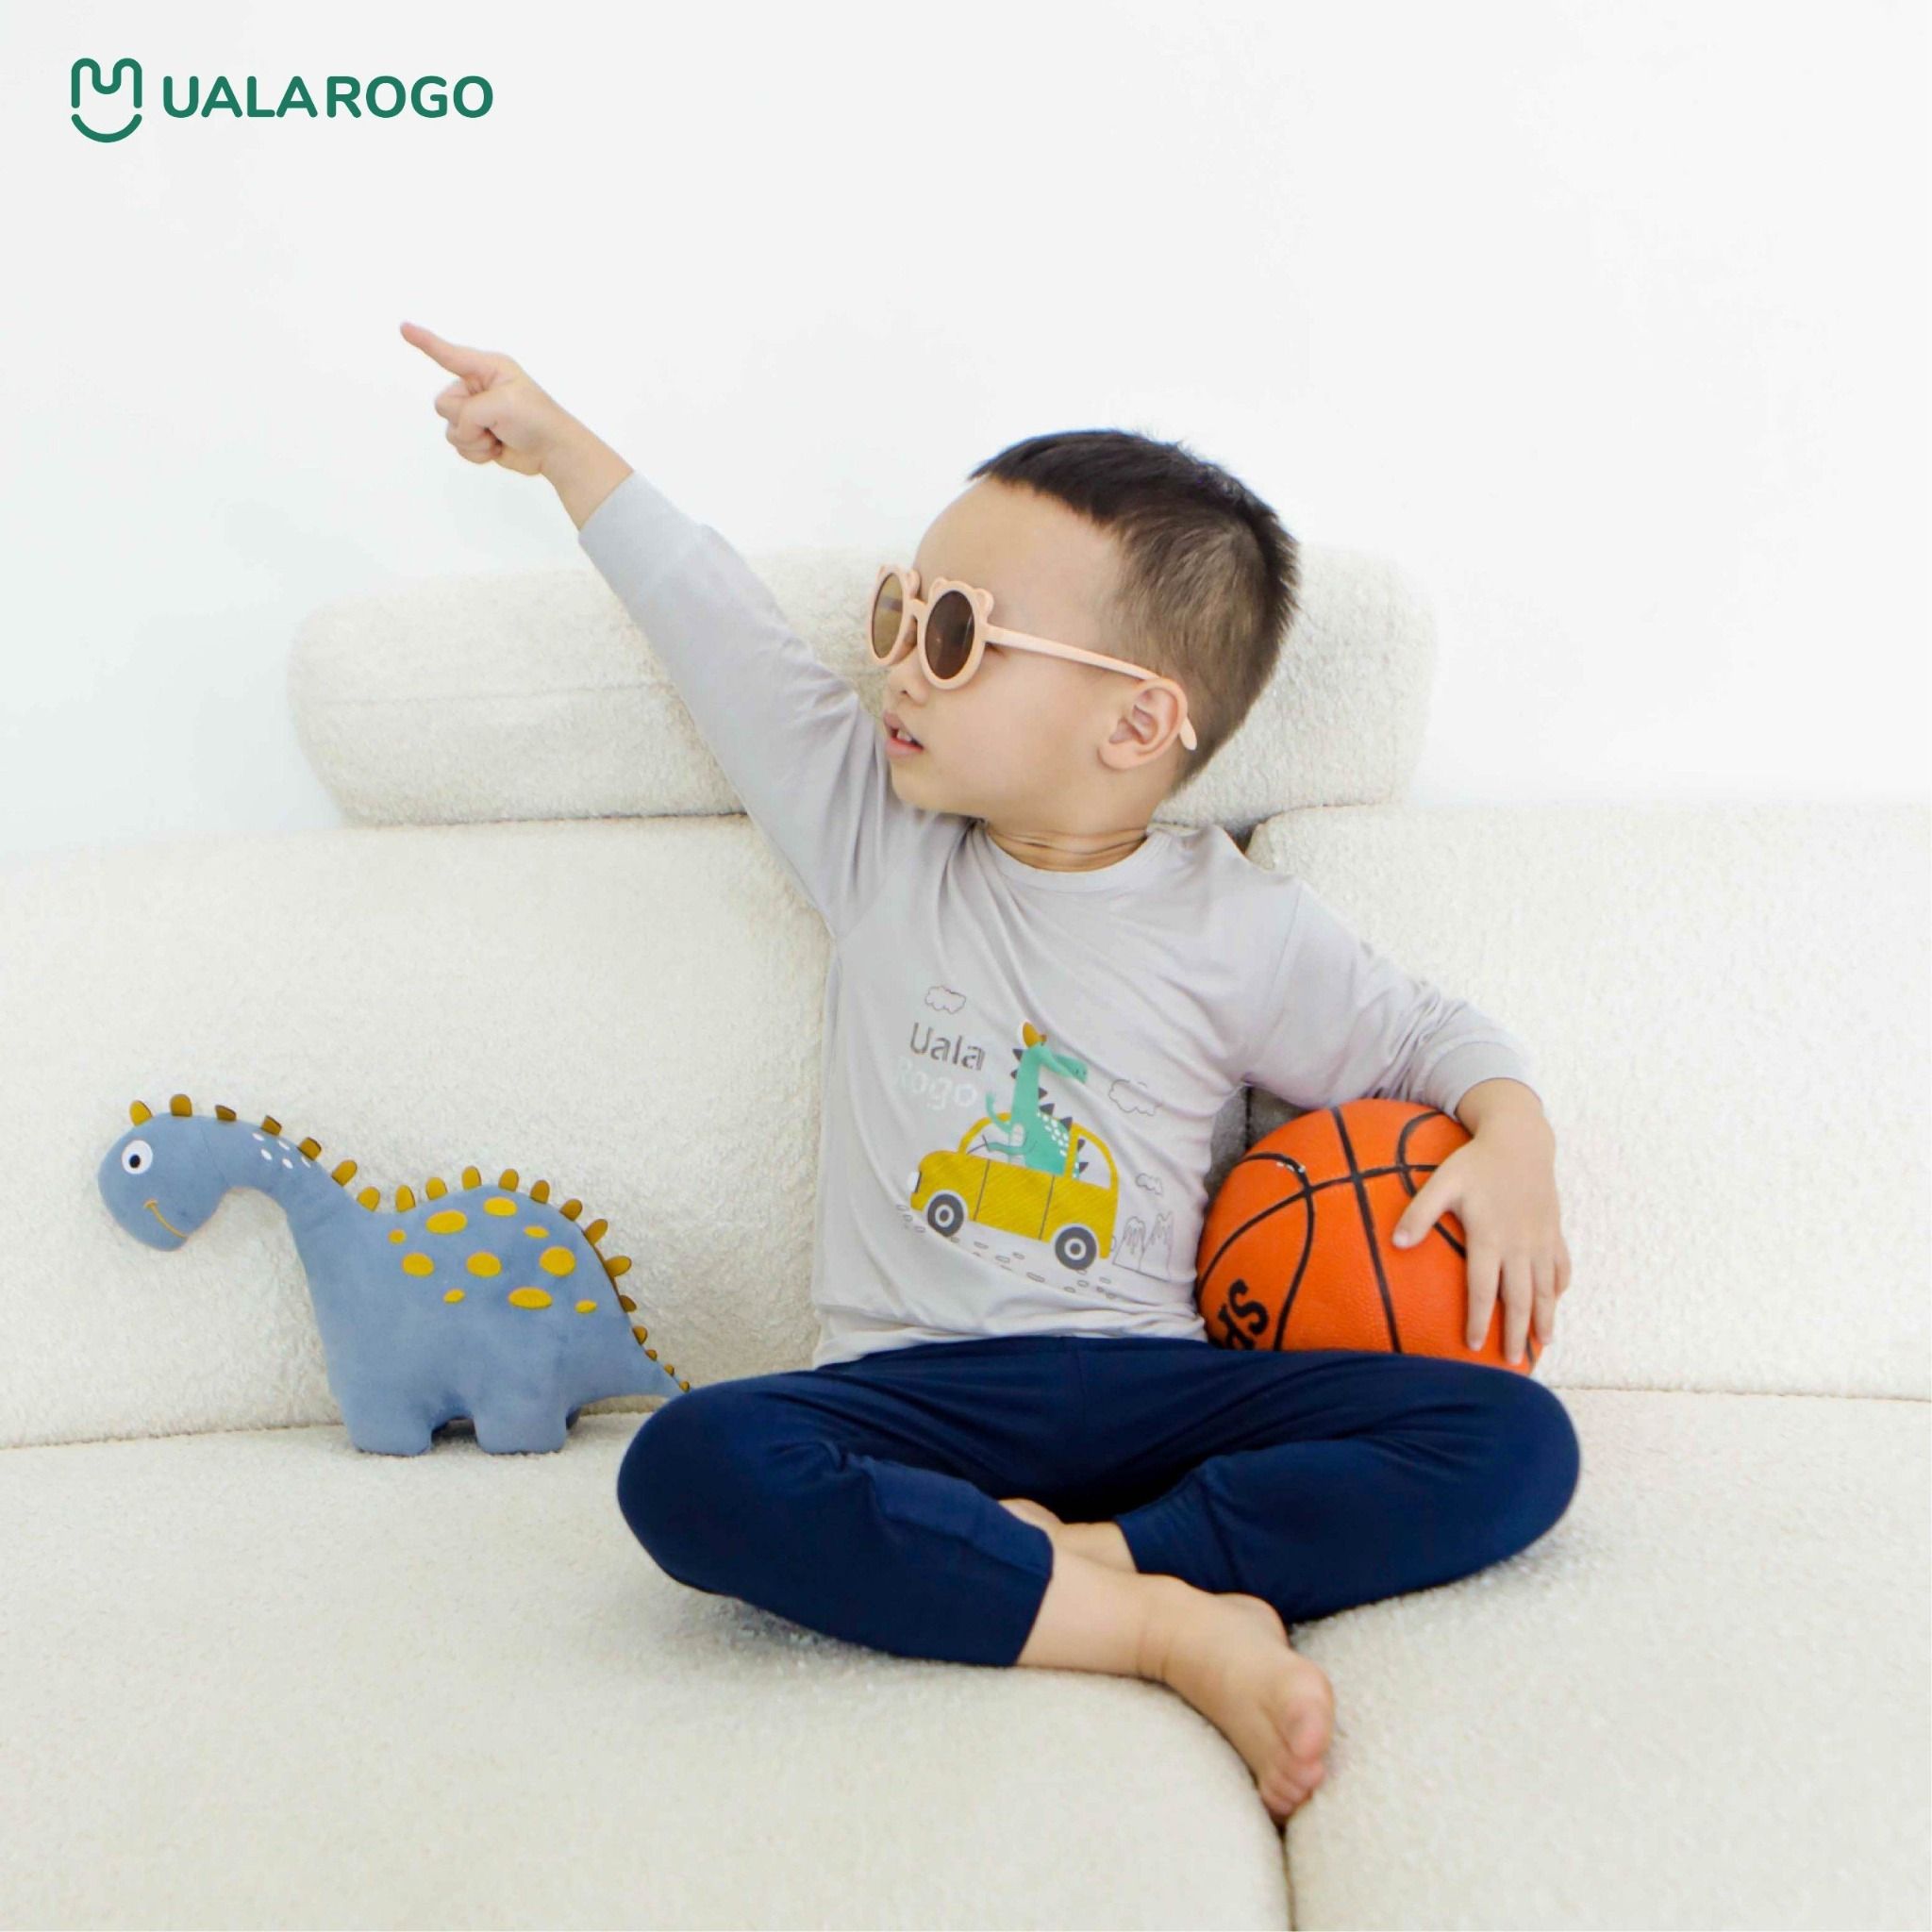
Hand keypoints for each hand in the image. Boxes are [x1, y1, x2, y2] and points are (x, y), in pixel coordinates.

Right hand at [399, 320, 576, 478]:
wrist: (554, 451)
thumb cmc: (536, 419)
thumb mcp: (502, 405)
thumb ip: (469, 412)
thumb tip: (461, 432)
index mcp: (486, 368)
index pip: (449, 355)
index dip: (425, 342)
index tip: (404, 328)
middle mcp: (477, 387)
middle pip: (443, 403)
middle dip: (466, 419)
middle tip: (495, 422)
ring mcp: (476, 413)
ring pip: (449, 428)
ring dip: (473, 439)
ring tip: (498, 436)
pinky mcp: (477, 435)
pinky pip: (458, 445)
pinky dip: (476, 453)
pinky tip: (496, 448)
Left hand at [1391, 1121, 1571, 1363]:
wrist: (1521, 1138)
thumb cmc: (1475, 1161)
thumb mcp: (1442, 1182)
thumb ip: (1419, 1213)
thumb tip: (1395, 1244)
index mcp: (1490, 1237)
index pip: (1483, 1289)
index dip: (1479, 1318)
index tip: (1474, 1345)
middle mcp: (1519, 1244)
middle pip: (1520, 1298)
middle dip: (1516, 1333)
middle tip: (1512, 1364)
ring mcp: (1541, 1239)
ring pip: (1546, 1288)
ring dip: (1545, 1318)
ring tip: (1542, 1345)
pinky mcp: (1554, 1230)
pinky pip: (1561, 1265)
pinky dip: (1559, 1286)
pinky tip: (1555, 1301)